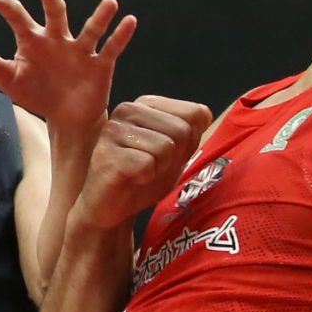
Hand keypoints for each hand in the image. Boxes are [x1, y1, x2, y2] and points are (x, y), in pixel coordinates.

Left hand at [0, 0, 136, 142]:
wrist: (65, 117)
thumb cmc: (37, 93)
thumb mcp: (11, 81)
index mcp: (34, 41)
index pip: (19, 19)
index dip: (7, 8)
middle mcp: (58, 40)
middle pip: (56, 17)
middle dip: (51, 3)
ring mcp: (80, 50)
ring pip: (91, 29)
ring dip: (100, 17)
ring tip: (110, 3)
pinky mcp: (99, 64)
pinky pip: (111, 47)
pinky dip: (120, 35)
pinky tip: (129, 20)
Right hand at [71, 97, 214, 230]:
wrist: (111, 207)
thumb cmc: (143, 176)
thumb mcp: (176, 152)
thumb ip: (191, 132)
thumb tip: (204, 113)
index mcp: (146, 104)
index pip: (195, 113)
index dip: (189, 142)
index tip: (167, 154)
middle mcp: (127, 110)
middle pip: (181, 129)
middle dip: (174, 156)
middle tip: (153, 166)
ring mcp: (114, 130)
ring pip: (165, 146)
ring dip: (160, 168)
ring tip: (141, 172)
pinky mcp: (107, 153)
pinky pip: (147, 163)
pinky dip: (146, 177)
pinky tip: (131, 178)